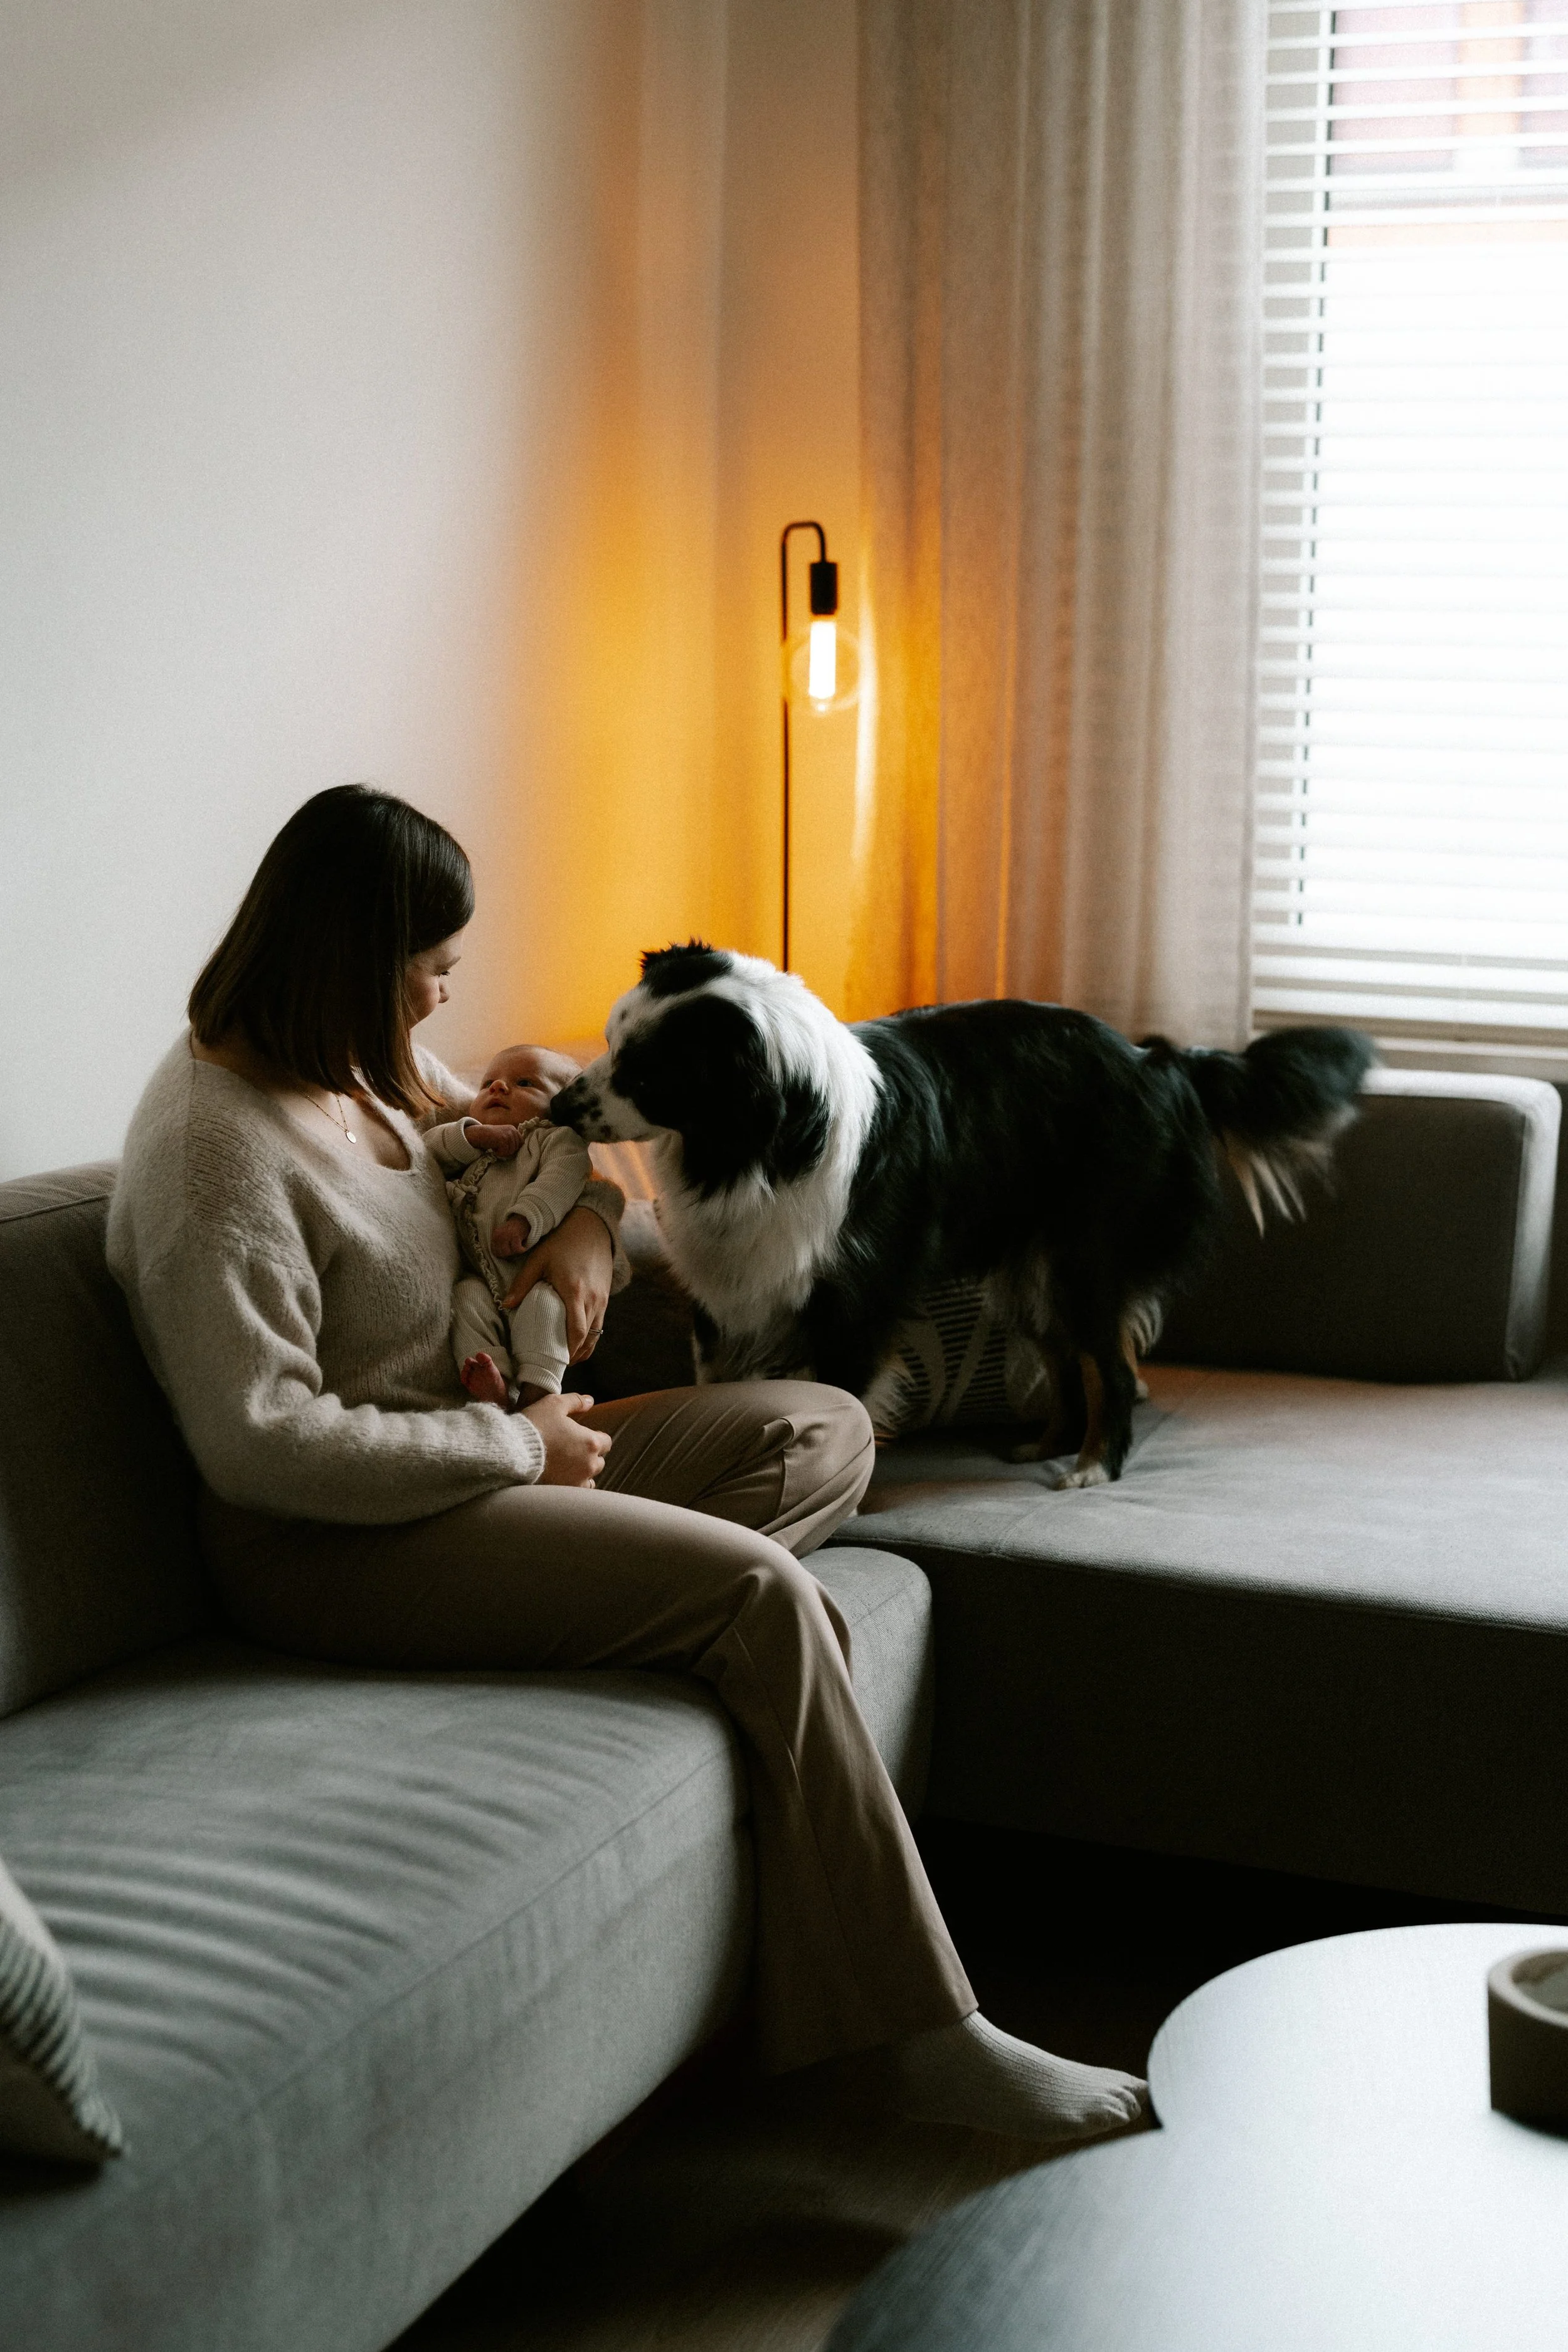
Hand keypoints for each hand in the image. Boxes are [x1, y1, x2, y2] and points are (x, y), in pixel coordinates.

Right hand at [472, 1122, 523, 1159]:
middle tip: (497, 1146)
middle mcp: (512, 1131)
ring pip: (510, 1152)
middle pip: (516, 1149)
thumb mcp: (503, 1136)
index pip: (521, 1143)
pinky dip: (498, 1153)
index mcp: (513, 1129)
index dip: (513, 1148)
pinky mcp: (503, 1139)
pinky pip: (504, 1152)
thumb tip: (521, 1150)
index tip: (504, 1147)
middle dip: (507, 1151)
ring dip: (502, 1152)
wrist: (478, 1134)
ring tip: (495, 1145)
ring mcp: (508, 1134)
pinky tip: (493, 1147)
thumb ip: (511, 1140)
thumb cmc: (490, 1137)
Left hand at [491, 1214, 530, 1258]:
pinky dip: (522, 1249)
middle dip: (509, 1253)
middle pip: (502, 1254)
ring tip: (519, 1245)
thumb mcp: (503, 1235)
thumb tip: (499, 1256)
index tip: (508, 1250)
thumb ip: (499, 1244)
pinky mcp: (515, 1236)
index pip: (495, 1252)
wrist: (524, 1219)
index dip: (502, 1254)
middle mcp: (499, 1235)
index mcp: (494, 1235)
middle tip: (514, 1247)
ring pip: (509, 1253)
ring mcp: (506, 1235)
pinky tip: (523, 1245)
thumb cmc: (514, 1230)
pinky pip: (517, 1250)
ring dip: (515, 1251)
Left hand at [501, 1204, 611, 1361]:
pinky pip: (600, 1325)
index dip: (568, 1352)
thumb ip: (523, 1284)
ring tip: (566, 1357)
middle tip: (556, 1364)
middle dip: (574, 1355)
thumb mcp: (539, 1259)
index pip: (576, 1332)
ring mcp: (602, 1299)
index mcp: (574, 1292)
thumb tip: (505, 1306)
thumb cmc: (563, 1241)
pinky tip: (576, 1340)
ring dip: (583, 1349)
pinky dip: (589, 1337)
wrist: (593, 1226)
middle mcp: (592, 1299)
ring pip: (596, 1335)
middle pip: (587, 1339)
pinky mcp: (606, 1297)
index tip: (555, 1361)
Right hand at [523, 1392, 610, 1486]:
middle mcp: (589, 1464)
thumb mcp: (554, 1404)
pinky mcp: (564, 1492)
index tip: (582, 1436)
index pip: (606, 1442)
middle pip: (599, 1461)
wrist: (514, 1451)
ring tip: (568, 1466)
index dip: (595, 1437)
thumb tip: (590, 1401)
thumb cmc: (535, 1425)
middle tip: (573, 1450)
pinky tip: (562, 1478)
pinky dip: (573, 1485)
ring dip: (583, 1472)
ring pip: (590, 1478)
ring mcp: (577, 1480)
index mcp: (591, 1442)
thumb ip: (576, 1401)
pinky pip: (576, 1491)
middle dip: (590, 1455)